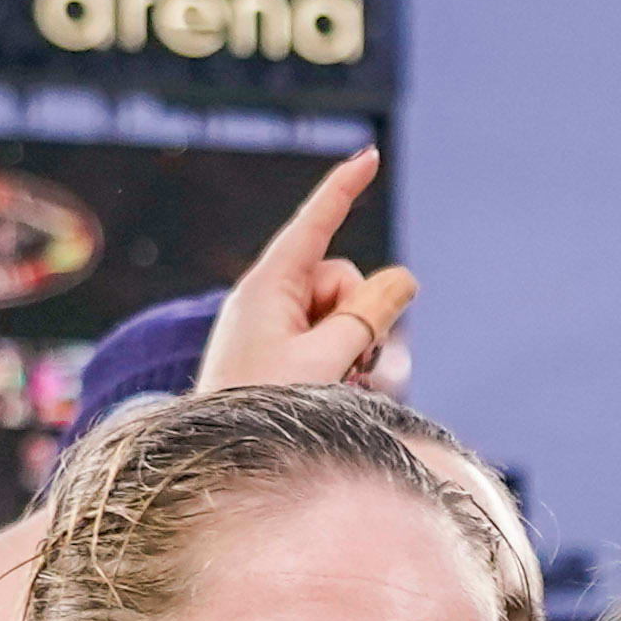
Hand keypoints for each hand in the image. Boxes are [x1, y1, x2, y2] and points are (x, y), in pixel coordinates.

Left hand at [196, 147, 420, 394]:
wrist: (218, 464)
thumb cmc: (262, 411)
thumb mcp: (326, 361)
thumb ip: (369, 317)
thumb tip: (403, 278)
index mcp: (267, 287)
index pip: (315, 223)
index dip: (344, 188)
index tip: (370, 155)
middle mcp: (269, 300)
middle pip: (342, 279)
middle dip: (359, 315)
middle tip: (347, 364)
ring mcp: (275, 328)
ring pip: (343, 314)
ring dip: (353, 348)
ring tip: (335, 387)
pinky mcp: (281, 354)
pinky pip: (330, 341)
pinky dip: (341, 364)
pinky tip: (331, 394)